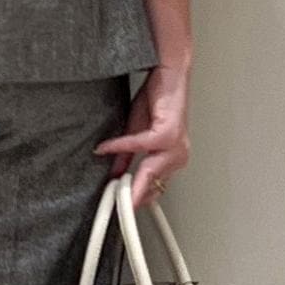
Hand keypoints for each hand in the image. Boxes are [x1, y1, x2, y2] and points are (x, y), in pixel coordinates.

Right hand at [95, 64, 189, 209]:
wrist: (169, 74)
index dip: (136, 199)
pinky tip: (106, 148)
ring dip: (128, 180)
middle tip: (111, 204)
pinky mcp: (168, 134)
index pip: (154, 189)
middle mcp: (178, 157)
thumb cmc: (157, 101)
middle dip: (130, 196)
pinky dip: (120, 146)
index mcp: (172, 160)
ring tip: (110, 188)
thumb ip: (126, 157)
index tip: (120, 209)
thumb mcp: (136, 134)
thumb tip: (114, 175)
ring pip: (149, 173)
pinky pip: (139, 146)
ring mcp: (175, 147)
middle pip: (152, 186)